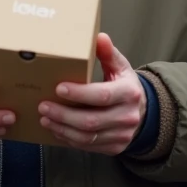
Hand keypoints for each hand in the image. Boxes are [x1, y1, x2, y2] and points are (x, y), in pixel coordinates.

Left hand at [38, 33, 146, 155]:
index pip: (102, 95)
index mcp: (129, 93)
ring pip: (86, 137)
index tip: (58, 88)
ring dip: (62, 129)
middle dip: (63, 115)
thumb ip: (108, 53)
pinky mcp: (114, 148)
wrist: (143, 113)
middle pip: (91, 121)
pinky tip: (56, 129)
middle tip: (43, 106)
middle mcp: (128, 116)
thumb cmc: (125, 86)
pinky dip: (69, 139)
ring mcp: (122, 135)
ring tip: (45, 118)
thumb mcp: (120, 67)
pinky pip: (88, 146)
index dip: (79, 93)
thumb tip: (99, 37)